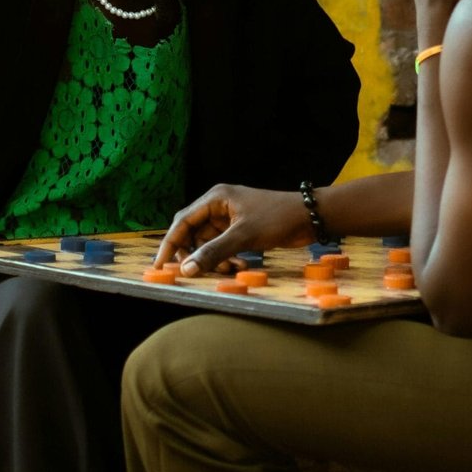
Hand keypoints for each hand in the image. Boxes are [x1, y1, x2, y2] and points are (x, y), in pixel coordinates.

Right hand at [155, 183, 313, 276]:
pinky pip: (224, 246)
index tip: (160, 266)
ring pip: (209, 243)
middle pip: (193, 234)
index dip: (170, 244)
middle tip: (199, 272)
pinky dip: (227, 258)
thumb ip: (214, 252)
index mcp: (215, 198)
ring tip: (230, 269)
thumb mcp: (244, 236)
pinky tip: (239, 266)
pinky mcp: (242, 229)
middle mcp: (219, 206)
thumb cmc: (278, 218)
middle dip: (195, 255)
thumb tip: (187, 270)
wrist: (311, 217)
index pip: (182, 222)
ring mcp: (230, 218)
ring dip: (214, 259)